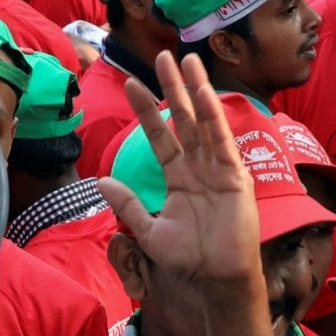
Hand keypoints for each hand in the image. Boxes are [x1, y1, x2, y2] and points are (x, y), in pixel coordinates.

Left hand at [99, 52, 261, 287]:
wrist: (217, 279)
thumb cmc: (189, 259)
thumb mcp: (149, 231)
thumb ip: (128, 204)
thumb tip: (101, 180)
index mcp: (179, 178)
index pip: (160, 136)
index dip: (146, 111)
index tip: (132, 85)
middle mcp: (198, 168)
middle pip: (183, 120)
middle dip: (173, 88)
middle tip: (163, 56)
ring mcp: (218, 168)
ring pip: (203, 122)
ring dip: (195, 91)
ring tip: (187, 61)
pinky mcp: (234, 175)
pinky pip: (222, 140)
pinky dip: (213, 116)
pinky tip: (204, 93)